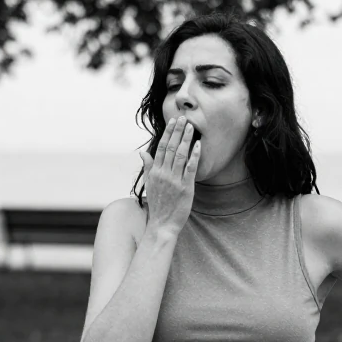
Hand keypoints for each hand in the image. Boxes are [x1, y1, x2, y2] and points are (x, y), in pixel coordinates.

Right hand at [139, 116, 199, 235]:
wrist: (162, 224)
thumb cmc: (157, 204)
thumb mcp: (149, 184)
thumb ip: (148, 167)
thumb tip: (142, 152)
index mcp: (155, 172)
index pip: (161, 147)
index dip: (168, 133)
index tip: (173, 121)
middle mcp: (163, 174)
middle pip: (170, 148)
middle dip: (177, 131)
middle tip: (183, 118)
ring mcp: (175, 181)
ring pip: (180, 155)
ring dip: (186, 139)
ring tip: (191, 127)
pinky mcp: (186, 188)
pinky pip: (190, 168)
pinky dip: (194, 155)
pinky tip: (198, 145)